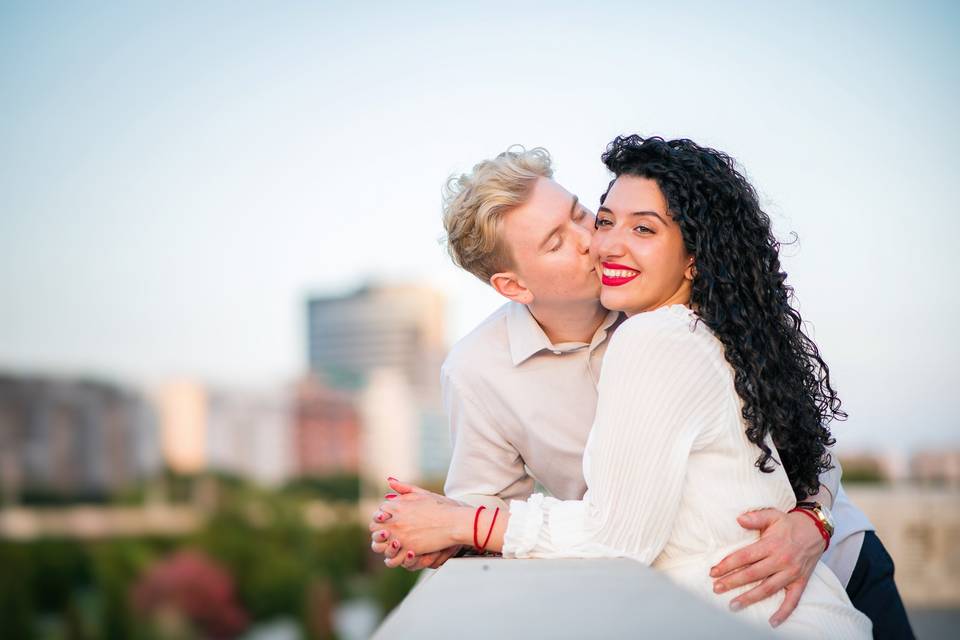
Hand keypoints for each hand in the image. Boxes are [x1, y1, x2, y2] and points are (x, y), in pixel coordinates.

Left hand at [369, 478, 467, 568]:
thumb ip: (404, 488)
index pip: (377, 513)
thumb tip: (389, 480)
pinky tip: (400, 554)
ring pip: (378, 545)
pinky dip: (393, 557)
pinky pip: (391, 557)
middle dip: (379, 531)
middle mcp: (396, 521)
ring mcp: (401, 536)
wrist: (456, 522)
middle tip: (387, 534)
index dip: (381, 518)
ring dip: (382, 545)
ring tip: (392, 545)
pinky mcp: (409, 549)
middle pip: (374, 529)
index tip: (388, 521)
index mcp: (397, 506)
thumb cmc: (441, 506)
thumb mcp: (422, 493)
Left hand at [709, 508, 825, 627]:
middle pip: (753, 574)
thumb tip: (739, 519)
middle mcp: (781, 560)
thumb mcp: (773, 515)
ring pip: (768, 589)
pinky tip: (772, 621)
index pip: (745, 557)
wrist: (816, 530)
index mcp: (771, 544)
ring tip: (733, 605)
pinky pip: (793, 600)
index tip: (713, 572)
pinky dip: (784, 612)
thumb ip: (756, 517)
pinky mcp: (801, 582)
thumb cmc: (789, 524)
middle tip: (717, 588)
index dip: (727, 564)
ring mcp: (792, 573)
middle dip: (732, 582)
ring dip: (750, 598)